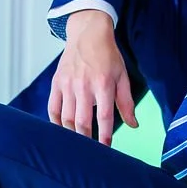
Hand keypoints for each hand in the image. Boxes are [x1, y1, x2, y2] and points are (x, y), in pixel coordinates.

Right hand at [48, 10, 137, 146]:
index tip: (106, 150)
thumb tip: (133, 125)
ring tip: (78, 144)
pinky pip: (53, 108)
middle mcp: (83, 85)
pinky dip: (56, 122)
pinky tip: (63, 130)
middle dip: (86, 140)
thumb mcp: (122, 76)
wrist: (88, 33)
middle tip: (90, 153)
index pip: (104, 117)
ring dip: (72, 134)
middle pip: (82, 121)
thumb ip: (127, 102)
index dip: (105, 136)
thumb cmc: (107, 56)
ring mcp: (67, 84)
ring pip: (66, 118)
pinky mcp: (56, 82)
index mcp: (103, 84)